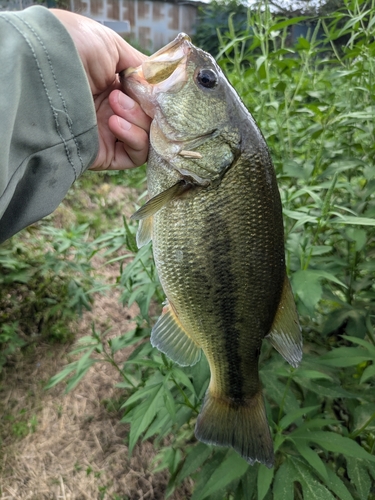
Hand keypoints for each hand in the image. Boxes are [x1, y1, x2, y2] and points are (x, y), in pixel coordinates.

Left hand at [51, 9, 150, 170]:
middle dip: (147, 106)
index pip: (150, 99)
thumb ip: (141, 67)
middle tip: (127, 92)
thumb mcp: (112, 47)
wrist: (45, 67)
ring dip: (138, 119)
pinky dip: (134, 139)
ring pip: (147, 138)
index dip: (157, 96)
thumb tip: (162, 84)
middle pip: (153, 120)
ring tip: (114, 103)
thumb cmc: (73, 49)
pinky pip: (135, 156)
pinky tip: (114, 122)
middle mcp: (113, 111)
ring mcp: (109, 133)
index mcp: (115, 85)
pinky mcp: (104, 153)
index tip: (156, 88)